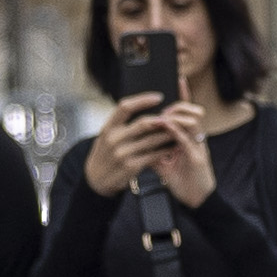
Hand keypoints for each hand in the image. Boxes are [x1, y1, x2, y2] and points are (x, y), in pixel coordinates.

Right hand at [81, 86, 215, 204]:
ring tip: (180, 129)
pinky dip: (166, 149)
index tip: (159, 97)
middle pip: (143, 123)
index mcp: (108, 127)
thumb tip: (144, 108)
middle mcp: (114, 139)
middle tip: (176, 115)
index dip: (143, 100)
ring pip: (152, 140)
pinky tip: (174, 146)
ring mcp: (123, 153)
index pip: (125, 107)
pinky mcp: (132, 166)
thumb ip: (121, 124)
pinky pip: (154, 155)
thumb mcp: (107, 136)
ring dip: (168, 134)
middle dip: (162, 119)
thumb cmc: (106, 154)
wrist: (96, 179)